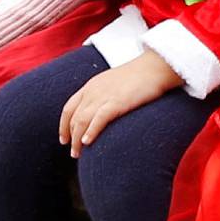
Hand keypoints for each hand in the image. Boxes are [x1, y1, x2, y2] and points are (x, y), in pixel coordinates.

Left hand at [58, 50, 180, 154]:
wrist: (156, 67)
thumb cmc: (142, 76)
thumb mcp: (116, 83)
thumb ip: (106, 95)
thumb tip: (105, 110)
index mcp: (91, 86)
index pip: (68, 108)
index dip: (63, 126)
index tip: (64, 139)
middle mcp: (93, 91)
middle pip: (73, 117)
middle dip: (70, 136)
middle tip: (74, 152)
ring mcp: (104, 96)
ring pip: (81, 121)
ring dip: (77, 139)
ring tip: (78, 154)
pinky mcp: (117, 102)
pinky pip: (98, 119)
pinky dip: (90, 131)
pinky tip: (87, 142)